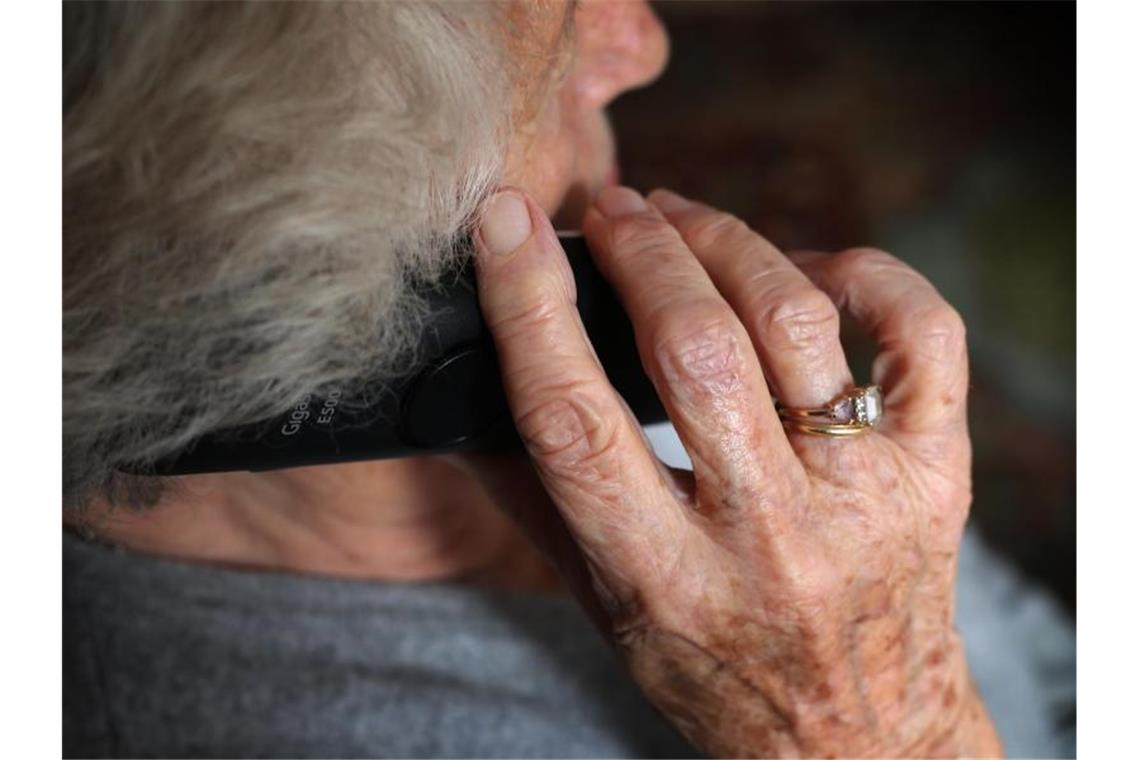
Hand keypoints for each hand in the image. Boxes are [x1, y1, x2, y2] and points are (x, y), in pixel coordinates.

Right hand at [462, 186, 1001, 756]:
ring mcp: (864, 497)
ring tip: (682, 220)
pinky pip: (920, 332)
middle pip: (694, 350)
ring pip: (794, 321)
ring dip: (727, 242)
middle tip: (612, 208)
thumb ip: (534, 503)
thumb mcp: (604, 606)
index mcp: (664, 576)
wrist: (856, 737)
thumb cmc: (716, 668)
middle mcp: (768, 535)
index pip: (576, 420)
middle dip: (640, 252)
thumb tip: (459, 404)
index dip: (530, 306)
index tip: (506, 223)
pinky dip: (865, 273)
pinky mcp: (936, 468)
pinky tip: (811, 268)